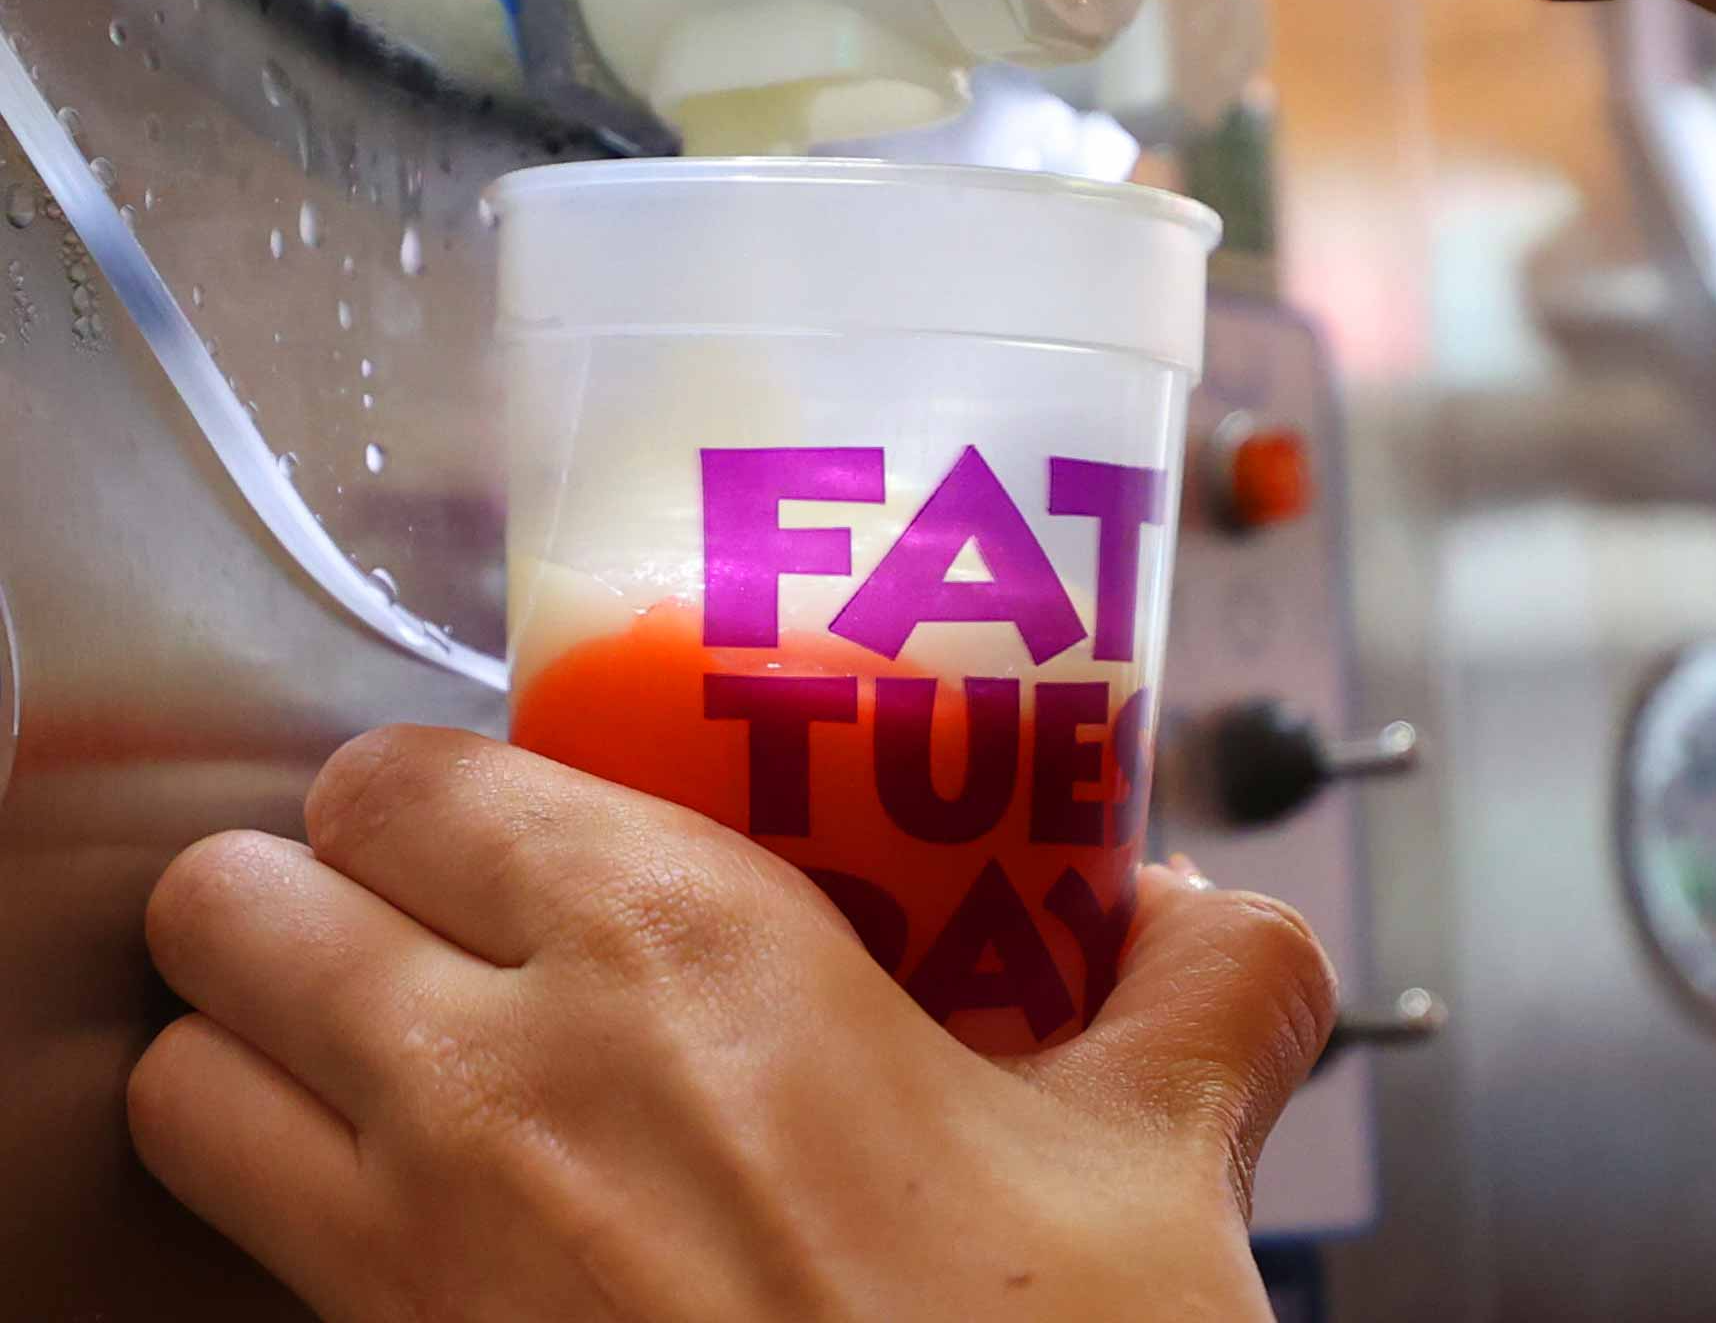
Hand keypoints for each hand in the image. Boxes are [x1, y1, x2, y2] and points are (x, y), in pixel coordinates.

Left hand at [128, 727, 1332, 1322]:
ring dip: (251, 1045)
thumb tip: (1210, 927)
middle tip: (413, 907)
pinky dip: (282, 1214)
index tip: (516, 800)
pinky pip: (245, 1258)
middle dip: (302, 889)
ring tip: (367, 1048)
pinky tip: (420, 1221)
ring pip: (183, 1081)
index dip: (438, 778)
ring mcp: (402, 1261)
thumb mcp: (1165, 1152)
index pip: (408, 776)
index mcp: (675, 955)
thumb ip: (1209, 991)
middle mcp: (492, 1087)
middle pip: (238, 904)